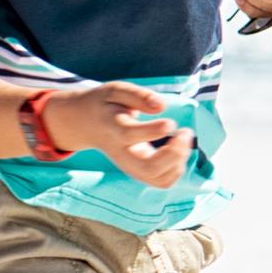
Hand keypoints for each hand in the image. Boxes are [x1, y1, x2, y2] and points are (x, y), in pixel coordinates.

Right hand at [45, 84, 193, 187]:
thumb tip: (161, 106)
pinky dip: (177, 168)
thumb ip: (138, 95)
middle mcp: (121, 153)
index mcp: (113, 130)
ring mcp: (129, 167)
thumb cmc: (105, 105)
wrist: (86, 125)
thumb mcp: (116, 91)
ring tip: (183, 138)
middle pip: (148, 168)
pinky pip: (163, 181)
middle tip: (185, 132)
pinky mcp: (138, 172)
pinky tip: (177, 149)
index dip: (153, 131)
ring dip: (179, 161)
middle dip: (174, 154)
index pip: (130, 135)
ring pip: (158, 178)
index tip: (171, 123)